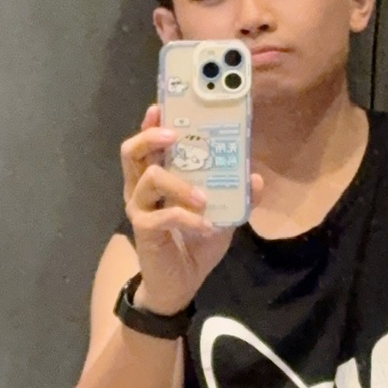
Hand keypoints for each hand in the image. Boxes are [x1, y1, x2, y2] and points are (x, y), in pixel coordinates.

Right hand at [120, 105, 260, 317]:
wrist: (181, 283)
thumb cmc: (196, 243)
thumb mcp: (223, 215)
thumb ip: (237, 196)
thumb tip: (255, 178)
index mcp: (157, 178)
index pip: (147, 144)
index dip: (151, 123)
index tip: (161, 105)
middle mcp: (141, 188)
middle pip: (131, 151)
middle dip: (151, 136)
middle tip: (175, 134)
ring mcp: (139, 208)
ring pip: (149, 178)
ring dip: (180, 183)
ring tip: (204, 196)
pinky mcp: (145, 230)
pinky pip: (164, 216)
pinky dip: (188, 218)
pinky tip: (207, 226)